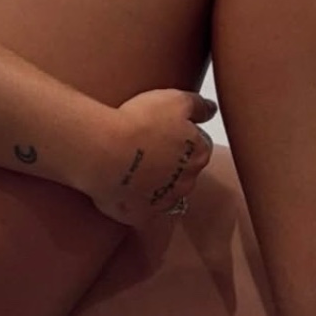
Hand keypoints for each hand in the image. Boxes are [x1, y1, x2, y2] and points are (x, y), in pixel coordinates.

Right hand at [82, 88, 216, 228]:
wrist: (105, 151)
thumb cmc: (139, 123)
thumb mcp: (174, 100)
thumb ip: (198, 105)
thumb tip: (211, 109)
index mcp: (198, 155)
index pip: (199, 146)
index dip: (181, 135)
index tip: (164, 129)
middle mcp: (186, 183)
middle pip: (183, 171)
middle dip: (170, 161)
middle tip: (147, 145)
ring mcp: (163, 201)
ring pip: (163, 192)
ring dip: (153, 182)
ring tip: (132, 164)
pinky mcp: (141, 215)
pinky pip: (141, 209)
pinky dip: (134, 199)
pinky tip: (122, 184)